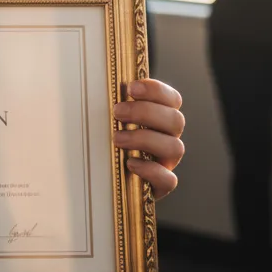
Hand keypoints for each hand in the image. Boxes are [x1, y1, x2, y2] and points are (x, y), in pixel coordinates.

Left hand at [113, 79, 184, 200]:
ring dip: (144, 139)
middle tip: (117, 112)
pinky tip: (130, 163)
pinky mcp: (161, 185)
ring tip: (118, 138)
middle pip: (176, 120)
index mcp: (161, 118)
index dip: (156, 90)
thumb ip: (116, 105)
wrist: (109, 179)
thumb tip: (95, 86)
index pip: (173, 99)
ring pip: (175, 147)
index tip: (131, 88)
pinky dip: (150, 170)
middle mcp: (168, 138)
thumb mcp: (112, 120)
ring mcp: (167, 162)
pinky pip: (168, 179)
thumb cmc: (109, 141)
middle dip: (145, 112)